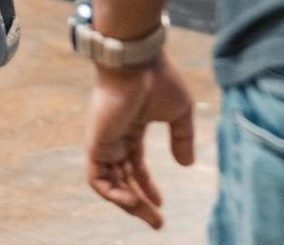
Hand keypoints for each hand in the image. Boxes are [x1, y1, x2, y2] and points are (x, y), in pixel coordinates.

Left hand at [86, 57, 195, 230]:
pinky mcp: (96, 146)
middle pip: (125, 179)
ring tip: (149, 214)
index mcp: (134, 129)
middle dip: (140, 202)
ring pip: (111, 184)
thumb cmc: (160, 80)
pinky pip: (99, 179)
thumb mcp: (180, 112)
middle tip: (156, 222)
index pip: (137, 166)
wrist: (139, 63)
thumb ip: (182, 138)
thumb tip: (187, 165)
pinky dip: (113, 193)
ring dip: (128, 203)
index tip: (161, 204)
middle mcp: (117, 140)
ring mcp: (104, 144)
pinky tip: (131, 201)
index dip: (148, 185)